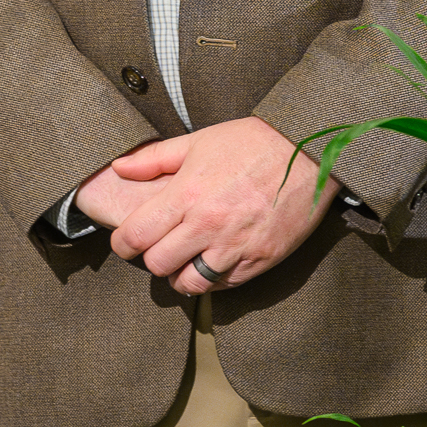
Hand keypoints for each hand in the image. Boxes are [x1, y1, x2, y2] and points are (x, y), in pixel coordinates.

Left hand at [82, 115, 338, 294]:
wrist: (308, 152)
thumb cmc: (251, 142)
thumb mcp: (198, 141)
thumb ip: (153, 159)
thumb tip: (118, 169)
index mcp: (187, 194)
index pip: (136, 236)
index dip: (122, 245)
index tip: (125, 243)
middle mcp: (208, 224)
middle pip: (158, 264)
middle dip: (151, 260)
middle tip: (156, 249)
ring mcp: (236, 245)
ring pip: (190, 283)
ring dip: (180, 277)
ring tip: (182, 263)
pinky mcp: (261, 259)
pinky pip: (224, 285)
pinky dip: (211, 280)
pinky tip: (210, 264)